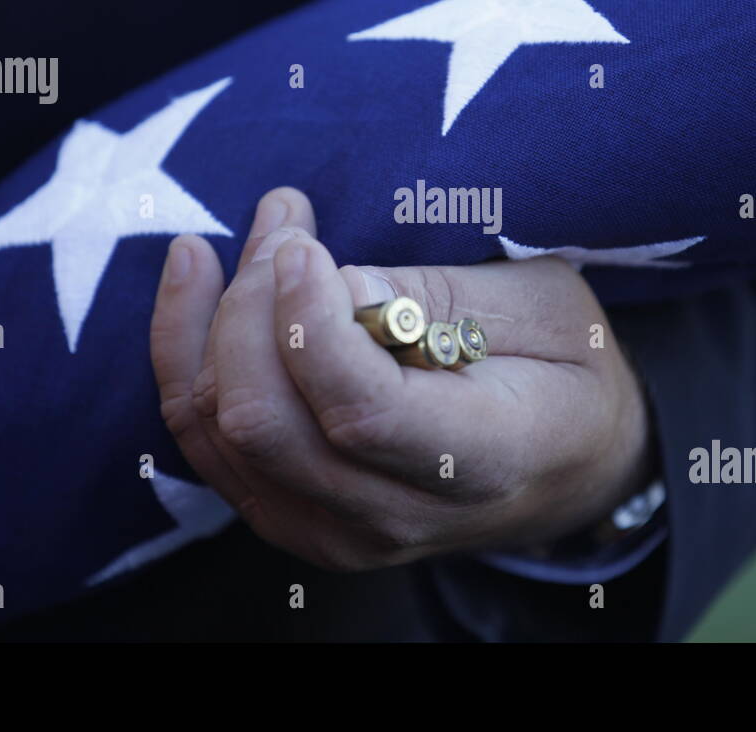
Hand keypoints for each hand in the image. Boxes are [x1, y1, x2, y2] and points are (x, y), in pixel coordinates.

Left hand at [149, 187, 650, 570]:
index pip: (360, 413)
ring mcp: (331, 531)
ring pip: (215, 429)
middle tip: (287, 223)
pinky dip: (186, 351)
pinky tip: (196, 275)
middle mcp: (392, 518)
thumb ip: (430, 296)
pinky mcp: (288, 516)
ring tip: (255, 234)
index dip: (309, 322)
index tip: (301, 242)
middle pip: (265, 422)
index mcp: (478, 464)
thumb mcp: (540, 306)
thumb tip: (320, 279)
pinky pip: (202, 439)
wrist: (569, 466)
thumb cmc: (564, 369)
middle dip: (252, 304)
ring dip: (212, 316)